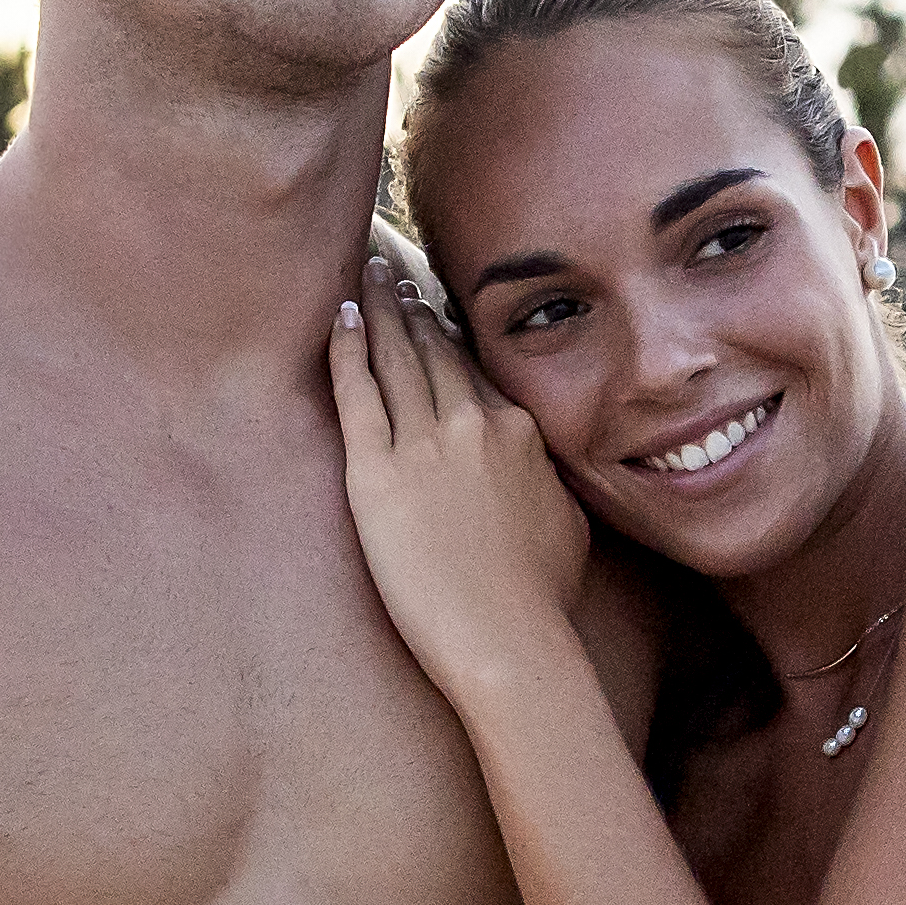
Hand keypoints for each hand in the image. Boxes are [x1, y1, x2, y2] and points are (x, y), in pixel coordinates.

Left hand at [325, 269, 596, 719]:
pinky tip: (340, 318)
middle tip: (388, 264)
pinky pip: (356, 395)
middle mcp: (473, 423)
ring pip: (397, 356)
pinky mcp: (377, 474)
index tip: (432, 300)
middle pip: (433, 346)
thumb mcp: (566, 522)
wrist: (509, 640)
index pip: (476, 364)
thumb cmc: (541, 599)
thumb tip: (539, 468)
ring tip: (366, 275)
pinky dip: (347, 350)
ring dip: (380, 308)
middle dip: (409, 300)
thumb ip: (545, 479)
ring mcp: (424, 445)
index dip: (449, 327)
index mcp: (518, 430)